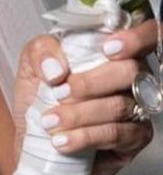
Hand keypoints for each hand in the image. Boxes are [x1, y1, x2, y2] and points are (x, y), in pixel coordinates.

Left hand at [13, 20, 157, 174]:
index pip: (144, 33)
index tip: (108, 49)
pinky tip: (63, 141)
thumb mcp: (30, 67)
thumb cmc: (38, 99)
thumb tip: (57, 68)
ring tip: (50, 122)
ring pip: (119, 105)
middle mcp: (130, 77)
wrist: (35, 141)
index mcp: (110, 52)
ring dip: (78, 114)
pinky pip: (117, 134)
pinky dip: (85, 137)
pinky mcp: (135, 137)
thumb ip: (40, 52)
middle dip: (90, 83)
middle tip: (59, 93)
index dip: (136, 37)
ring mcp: (137, 107)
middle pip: (130, 70)